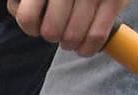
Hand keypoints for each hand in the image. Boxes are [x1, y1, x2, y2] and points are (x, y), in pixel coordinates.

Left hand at [7, 0, 128, 56]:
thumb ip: (24, 2)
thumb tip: (23, 17)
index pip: (27, 19)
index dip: (32, 29)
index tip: (38, 27)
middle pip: (51, 32)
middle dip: (54, 37)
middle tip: (59, 32)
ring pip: (72, 37)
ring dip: (71, 44)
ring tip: (73, 38)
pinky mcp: (114, 0)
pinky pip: (96, 36)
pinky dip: (88, 48)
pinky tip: (86, 47)